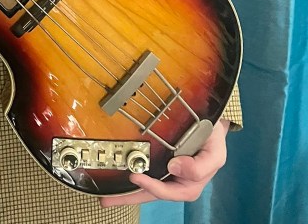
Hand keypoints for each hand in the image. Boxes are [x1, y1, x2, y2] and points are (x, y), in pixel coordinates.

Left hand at [100, 119, 228, 208]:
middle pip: (151, 194)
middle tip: (106, 200)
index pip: (168, 192)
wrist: (211, 120)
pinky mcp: (159, 159)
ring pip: (145, 185)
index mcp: (188, 183)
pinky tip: (117, 175)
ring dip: (126, 191)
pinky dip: (131, 174)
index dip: (152, 187)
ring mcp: (165, 171)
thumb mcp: (215, 154)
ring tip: (106, 194)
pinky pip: (145, 169)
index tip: (135, 177)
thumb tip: (174, 168)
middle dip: (129, 198)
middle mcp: (175, 180)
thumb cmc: (213, 139)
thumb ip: (200, 166)